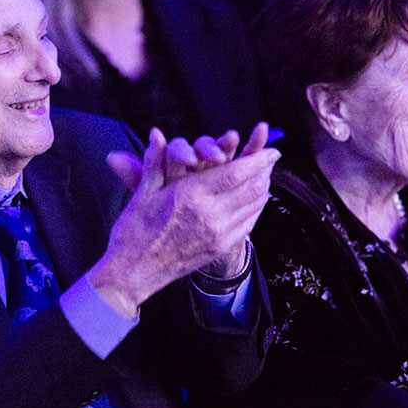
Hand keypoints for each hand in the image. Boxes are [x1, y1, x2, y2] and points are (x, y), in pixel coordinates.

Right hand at [90, 126, 279, 317]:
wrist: (134, 272)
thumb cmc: (134, 231)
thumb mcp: (142, 193)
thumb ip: (155, 162)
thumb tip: (156, 134)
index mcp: (190, 195)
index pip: (236, 173)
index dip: (258, 160)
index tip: (272, 150)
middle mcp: (210, 215)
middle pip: (252, 188)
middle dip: (265, 171)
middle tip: (271, 159)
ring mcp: (218, 234)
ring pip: (254, 206)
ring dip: (263, 188)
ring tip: (265, 175)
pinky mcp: (220, 248)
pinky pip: (248, 224)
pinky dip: (255, 208)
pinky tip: (254, 200)